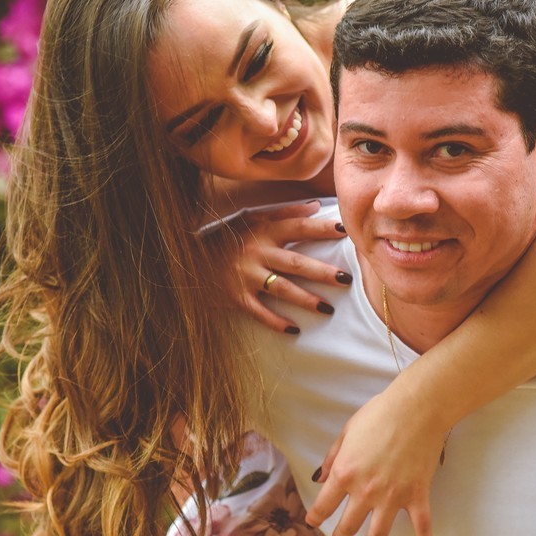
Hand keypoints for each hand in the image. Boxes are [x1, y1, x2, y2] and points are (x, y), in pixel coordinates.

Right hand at [230, 201, 350, 332]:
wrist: (190, 259)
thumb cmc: (227, 237)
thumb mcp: (252, 219)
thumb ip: (285, 212)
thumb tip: (315, 206)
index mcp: (264, 232)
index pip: (298, 227)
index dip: (321, 228)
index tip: (344, 230)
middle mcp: (257, 253)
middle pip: (295, 262)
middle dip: (322, 272)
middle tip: (345, 279)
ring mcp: (247, 276)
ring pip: (282, 289)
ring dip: (306, 299)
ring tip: (328, 309)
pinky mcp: (237, 297)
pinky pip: (260, 312)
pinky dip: (277, 322)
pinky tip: (294, 329)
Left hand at [304, 390, 447, 535]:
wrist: (416, 407)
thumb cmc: (379, 413)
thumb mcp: (347, 431)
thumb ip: (332, 457)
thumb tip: (320, 477)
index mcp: (345, 473)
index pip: (324, 505)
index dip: (316, 517)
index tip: (313, 521)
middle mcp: (366, 491)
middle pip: (348, 526)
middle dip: (341, 535)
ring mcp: (393, 496)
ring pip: (379, 534)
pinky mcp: (417, 495)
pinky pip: (421, 526)